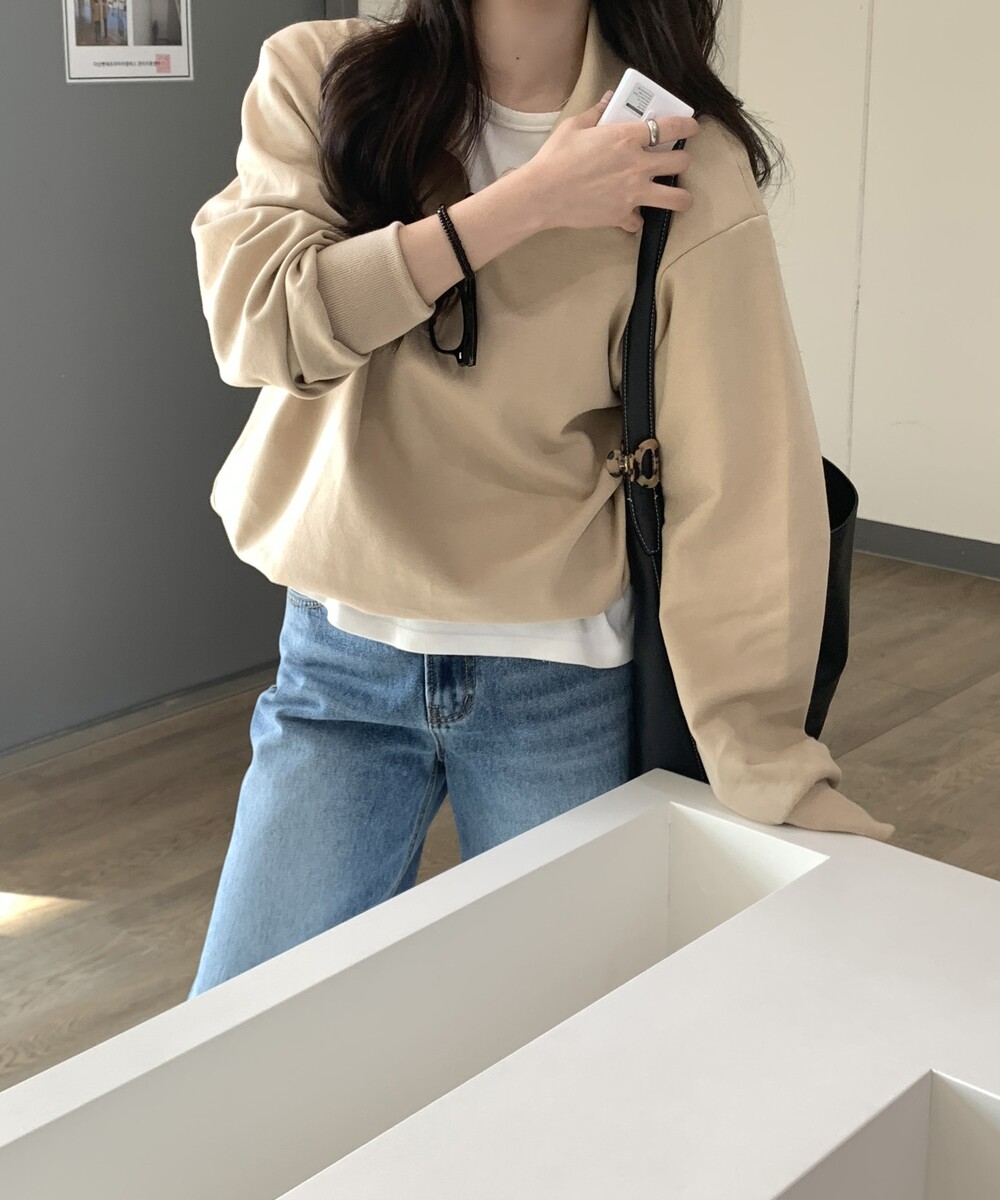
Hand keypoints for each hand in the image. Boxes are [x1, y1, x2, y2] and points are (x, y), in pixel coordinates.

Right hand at [521, 93, 699, 233]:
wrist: (542, 194)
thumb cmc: (555, 157)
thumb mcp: (575, 126)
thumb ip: (597, 112)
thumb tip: (609, 99)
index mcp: (627, 138)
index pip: (670, 127)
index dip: (688, 125)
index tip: (693, 127)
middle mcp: (637, 166)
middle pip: (680, 162)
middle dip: (683, 160)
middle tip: (676, 161)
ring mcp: (633, 194)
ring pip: (676, 198)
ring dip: (681, 197)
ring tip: (678, 197)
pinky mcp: (622, 216)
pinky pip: (639, 221)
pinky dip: (635, 219)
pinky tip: (630, 216)